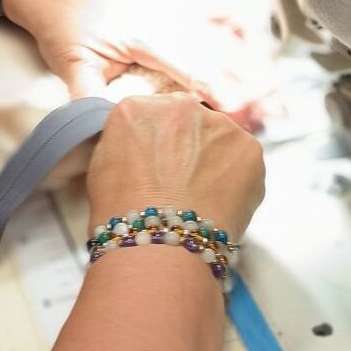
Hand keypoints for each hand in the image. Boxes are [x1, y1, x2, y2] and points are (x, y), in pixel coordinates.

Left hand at [2, 0, 270, 115]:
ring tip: (281, 92)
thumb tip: (111, 134)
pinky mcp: (178, 9)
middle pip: (220, 53)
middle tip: (278, 113)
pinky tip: (260, 47)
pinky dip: (241, 31)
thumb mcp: (70, 66)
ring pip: (225, 38)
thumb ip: (92, 101)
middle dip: (251, 85)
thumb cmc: (62, 24)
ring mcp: (176, 10)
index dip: (219, 90)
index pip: (192, 65)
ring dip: (254, 65)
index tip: (240, 113)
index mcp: (145, 32)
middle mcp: (168, 18)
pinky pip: (218, 17)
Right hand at [85, 95, 264, 243]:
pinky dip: (236, 181)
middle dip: (186, 148)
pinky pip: (243, 161)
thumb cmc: (121, 216)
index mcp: (136, 108)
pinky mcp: (248, 147)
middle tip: (181, 186)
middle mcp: (179, 105)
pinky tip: (219, 205)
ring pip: (218, 140)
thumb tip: (143, 149)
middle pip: (187, 122)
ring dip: (213, 162)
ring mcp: (218, 124)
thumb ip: (126, 145)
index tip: (157, 169)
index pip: (151, 118)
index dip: (156, 147)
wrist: (159, 245)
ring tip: (201, 201)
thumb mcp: (102, 168)